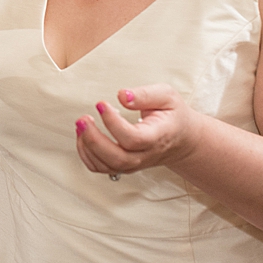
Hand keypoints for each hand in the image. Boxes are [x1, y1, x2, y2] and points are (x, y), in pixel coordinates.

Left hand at [74, 85, 202, 175]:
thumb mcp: (166, 96)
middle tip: (83, 119)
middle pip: (118, 158)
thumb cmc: (172, 115)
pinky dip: (86, 155)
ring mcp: (134, 163)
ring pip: (107, 166)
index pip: (133, 138)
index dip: (113, 123)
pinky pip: (101, 168)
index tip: (102, 104)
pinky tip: (83, 136)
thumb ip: (145, 94)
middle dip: (94, 140)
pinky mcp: (123, 165)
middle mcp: (145, 155)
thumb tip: (122, 96)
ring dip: (87, 147)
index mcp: (158, 136)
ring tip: (81, 124)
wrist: (181, 138)